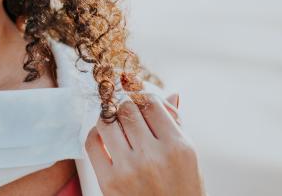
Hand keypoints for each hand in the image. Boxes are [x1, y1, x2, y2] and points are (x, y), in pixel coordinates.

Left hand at [84, 93, 205, 195]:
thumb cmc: (182, 190)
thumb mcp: (189, 159)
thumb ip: (177, 125)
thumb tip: (170, 94)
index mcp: (178, 147)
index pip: (151, 103)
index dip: (142, 97)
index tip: (139, 100)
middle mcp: (153, 156)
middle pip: (127, 109)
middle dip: (125, 107)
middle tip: (127, 113)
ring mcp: (129, 169)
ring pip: (107, 121)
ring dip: (109, 118)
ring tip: (115, 123)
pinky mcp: (109, 182)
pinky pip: (92, 142)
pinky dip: (95, 134)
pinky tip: (104, 136)